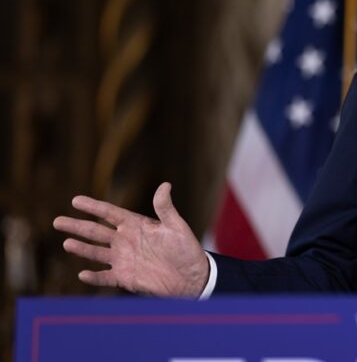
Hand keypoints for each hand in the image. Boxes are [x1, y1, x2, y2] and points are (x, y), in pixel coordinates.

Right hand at [53, 182, 208, 297]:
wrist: (192, 277)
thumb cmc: (186, 249)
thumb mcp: (176, 226)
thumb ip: (165, 208)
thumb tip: (165, 185)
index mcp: (136, 225)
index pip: (110, 213)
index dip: (93, 207)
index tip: (75, 200)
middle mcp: (125, 241)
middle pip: (96, 231)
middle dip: (77, 226)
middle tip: (57, 221)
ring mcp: (123, 260)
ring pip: (96, 253)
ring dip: (81, 249)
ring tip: (67, 243)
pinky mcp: (125, 278)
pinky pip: (104, 278)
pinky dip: (94, 277)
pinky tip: (82, 274)